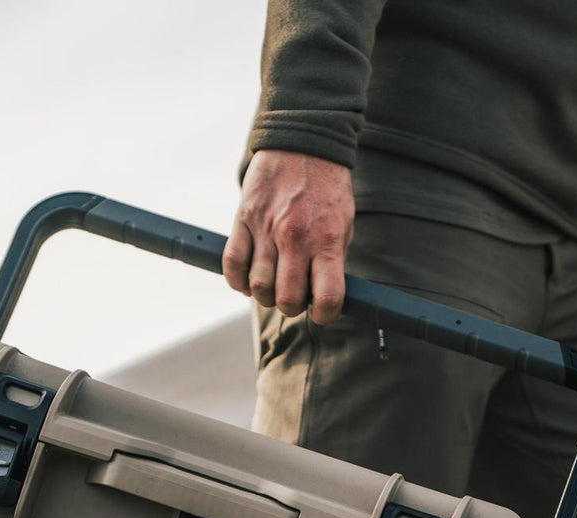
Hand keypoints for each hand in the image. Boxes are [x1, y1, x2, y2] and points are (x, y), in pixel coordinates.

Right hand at [222, 149, 353, 323]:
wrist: (304, 143)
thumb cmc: (327, 189)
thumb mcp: (344, 224)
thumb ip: (333, 260)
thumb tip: (323, 295)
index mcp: (327, 241)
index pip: (327, 298)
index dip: (325, 315)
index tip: (322, 311)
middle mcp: (296, 238)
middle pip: (287, 299)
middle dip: (291, 306)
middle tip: (294, 296)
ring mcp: (267, 229)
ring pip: (258, 287)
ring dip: (264, 295)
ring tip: (272, 285)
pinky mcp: (244, 219)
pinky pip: (232, 263)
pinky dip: (237, 280)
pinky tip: (247, 279)